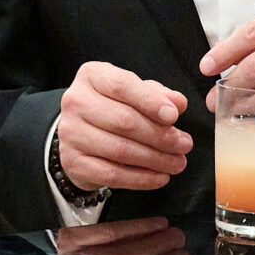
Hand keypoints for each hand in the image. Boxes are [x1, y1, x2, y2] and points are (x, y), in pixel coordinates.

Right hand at [59, 62, 191, 191]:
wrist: (80, 131)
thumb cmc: (114, 105)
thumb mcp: (135, 91)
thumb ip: (158, 94)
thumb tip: (178, 103)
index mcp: (92, 76)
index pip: (122, 86)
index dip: (150, 101)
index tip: (174, 116)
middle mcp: (76, 102)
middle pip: (124, 121)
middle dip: (160, 135)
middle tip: (184, 144)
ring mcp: (70, 134)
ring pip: (120, 150)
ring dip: (155, 159)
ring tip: (178, 162)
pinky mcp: (73, 162)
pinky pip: (112, 175)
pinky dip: (141, 179)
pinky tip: (160, 177)